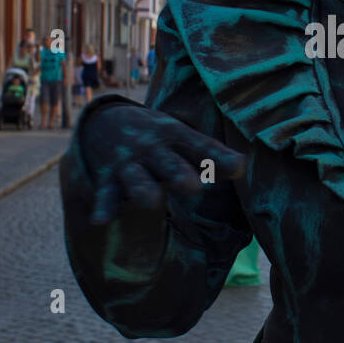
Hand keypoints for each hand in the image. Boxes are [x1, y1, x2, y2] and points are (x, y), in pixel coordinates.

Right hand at [81, 104, 245, 225]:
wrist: (104, 122)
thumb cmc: (156, 136)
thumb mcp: (182, 138)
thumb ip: (210, 155)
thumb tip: (243, 167)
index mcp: (175, 136)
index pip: (200, 147)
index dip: (218, 158)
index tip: (239, 168)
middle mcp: (152, 149)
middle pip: (169, 164)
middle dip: (179, 174)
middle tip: (193, 186)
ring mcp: (129, 164)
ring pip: (137, 181)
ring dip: (144, 190)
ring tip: (152, 201)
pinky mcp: (107, 179)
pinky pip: (106, 195)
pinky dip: (103, 206)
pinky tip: (100, 220)